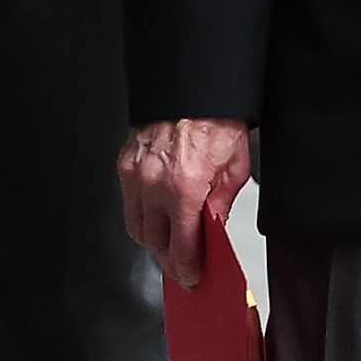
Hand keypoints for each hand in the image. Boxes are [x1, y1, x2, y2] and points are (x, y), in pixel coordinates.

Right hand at [119, 118, 252, 288]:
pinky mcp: (125, 164)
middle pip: (154, 242)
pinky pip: (128, 203)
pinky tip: (158, 214)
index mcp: (184, 186)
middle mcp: (154, 183)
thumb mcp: (235, 168)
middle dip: (170, 256)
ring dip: (153, 239)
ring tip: (171, 240)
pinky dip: (142, 214)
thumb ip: (220, 206)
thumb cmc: (217, 120)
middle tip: (184, 261)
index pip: (181, 245)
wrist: (195, 86)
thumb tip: (210, 232)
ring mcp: (135, 174)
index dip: (187, 266)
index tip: (191, 275)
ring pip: (136, 227)